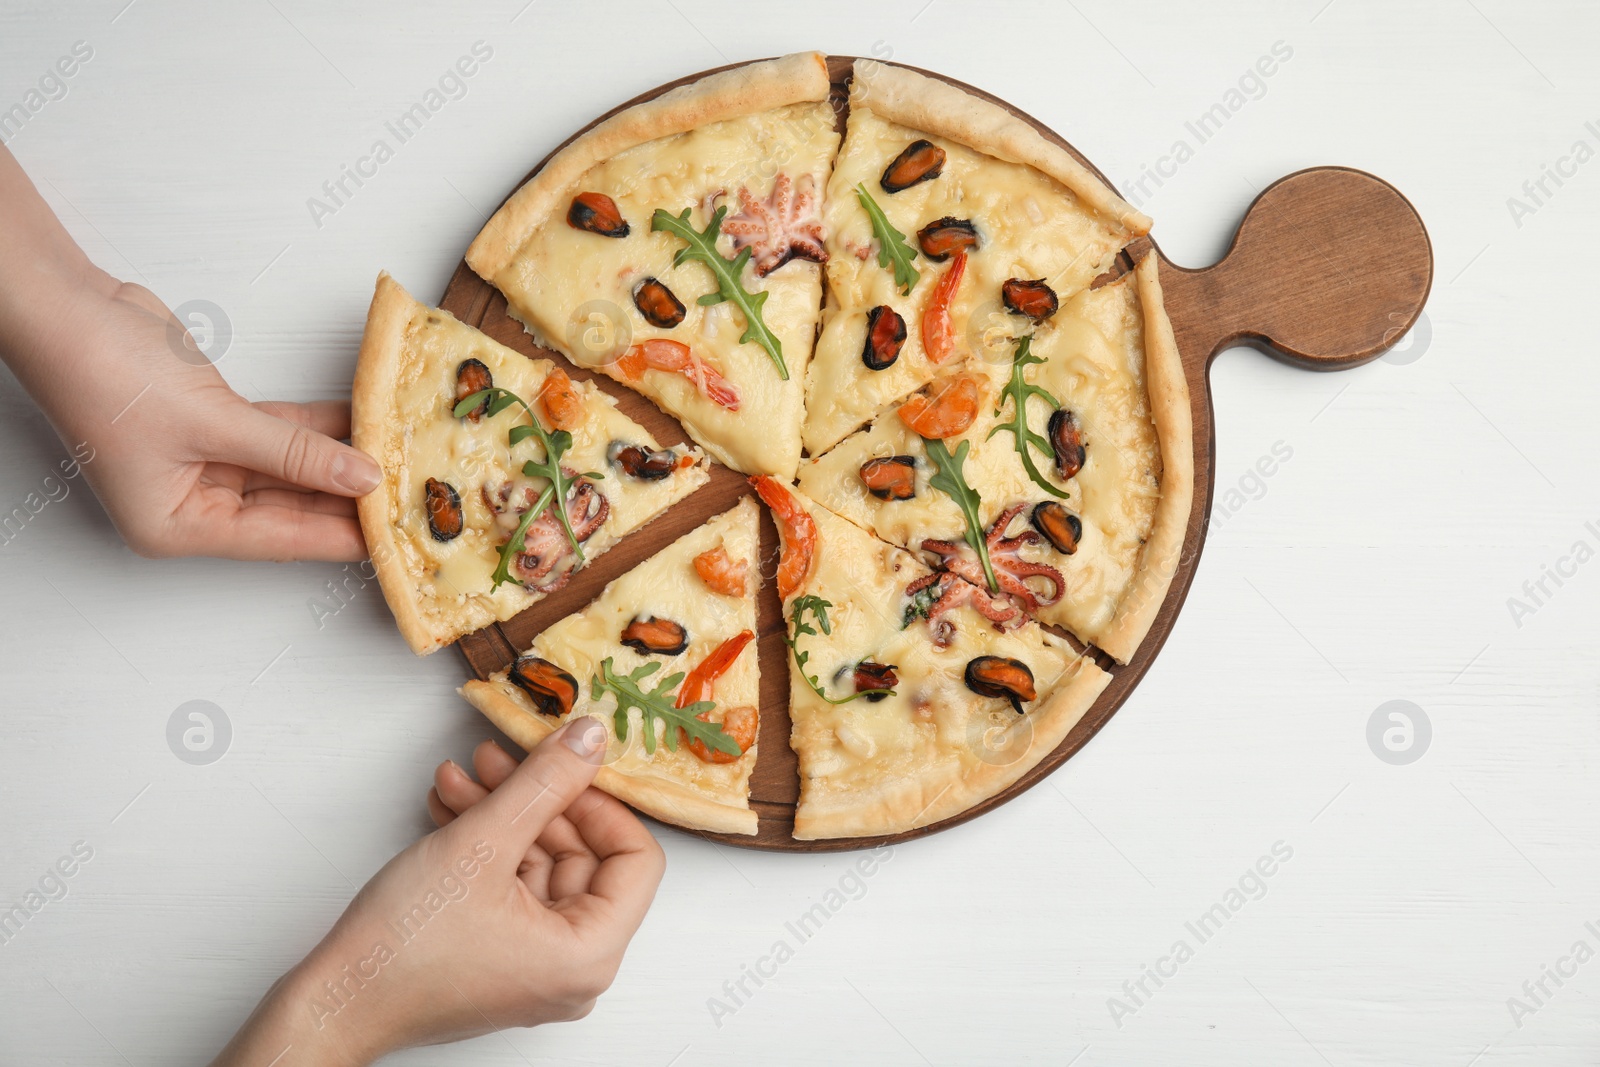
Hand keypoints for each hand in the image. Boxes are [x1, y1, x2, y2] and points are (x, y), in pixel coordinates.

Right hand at [0, 145, 379, 561]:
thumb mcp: (213, 422)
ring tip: (404, 460)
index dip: (344, 538)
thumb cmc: (107, 372)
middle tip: (416, 501)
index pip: (281, 541)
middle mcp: (192, 502)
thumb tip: (362, 477)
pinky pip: (281, 432)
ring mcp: (205, 461)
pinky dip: (320, 428)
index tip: (399, 539)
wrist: (68, 306)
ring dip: (342, 459)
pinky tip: (367, 424)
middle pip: (291, 508)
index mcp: (178, 526)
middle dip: (351, 499)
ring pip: (292, 467)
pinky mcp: (217, 420)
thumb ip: (295, 453)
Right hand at [212, 718, 666, 1065]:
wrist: (334, 1000)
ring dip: (503, 814)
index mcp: (590, 954)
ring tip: (463, 776)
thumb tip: (590, 739)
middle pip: (583, 858)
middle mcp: (573, 968)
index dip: (600, 803)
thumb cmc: (404, 948)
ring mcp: (537, 966)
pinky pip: (513, 888)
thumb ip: (546, 781)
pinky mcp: (502, 958)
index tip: (568, 768)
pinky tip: (453, 806)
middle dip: (537, 799)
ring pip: (540, 866)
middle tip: (501, 757)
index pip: (636, 859)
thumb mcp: (484, 841)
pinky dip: (487, 846)